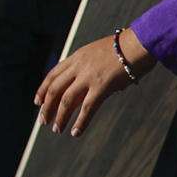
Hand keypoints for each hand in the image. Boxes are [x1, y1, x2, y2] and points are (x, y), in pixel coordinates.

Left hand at [35, 28, 155, 137]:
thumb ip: (89, 68)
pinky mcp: (102, 86)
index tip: (38, 102)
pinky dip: (80, 122)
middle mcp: (79, 66)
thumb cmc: (125, 48)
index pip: (53, 74)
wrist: (139, 43)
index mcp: (78, 56)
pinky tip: (75, 132)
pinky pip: (87, 108)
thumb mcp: (99, 53)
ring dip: (60, 117)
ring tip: (57, 129)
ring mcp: (89, 76)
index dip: (43, 89)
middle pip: (55, 88)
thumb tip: (87, 91)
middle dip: (47, 106)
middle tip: (43, 121)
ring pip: (67, 101)